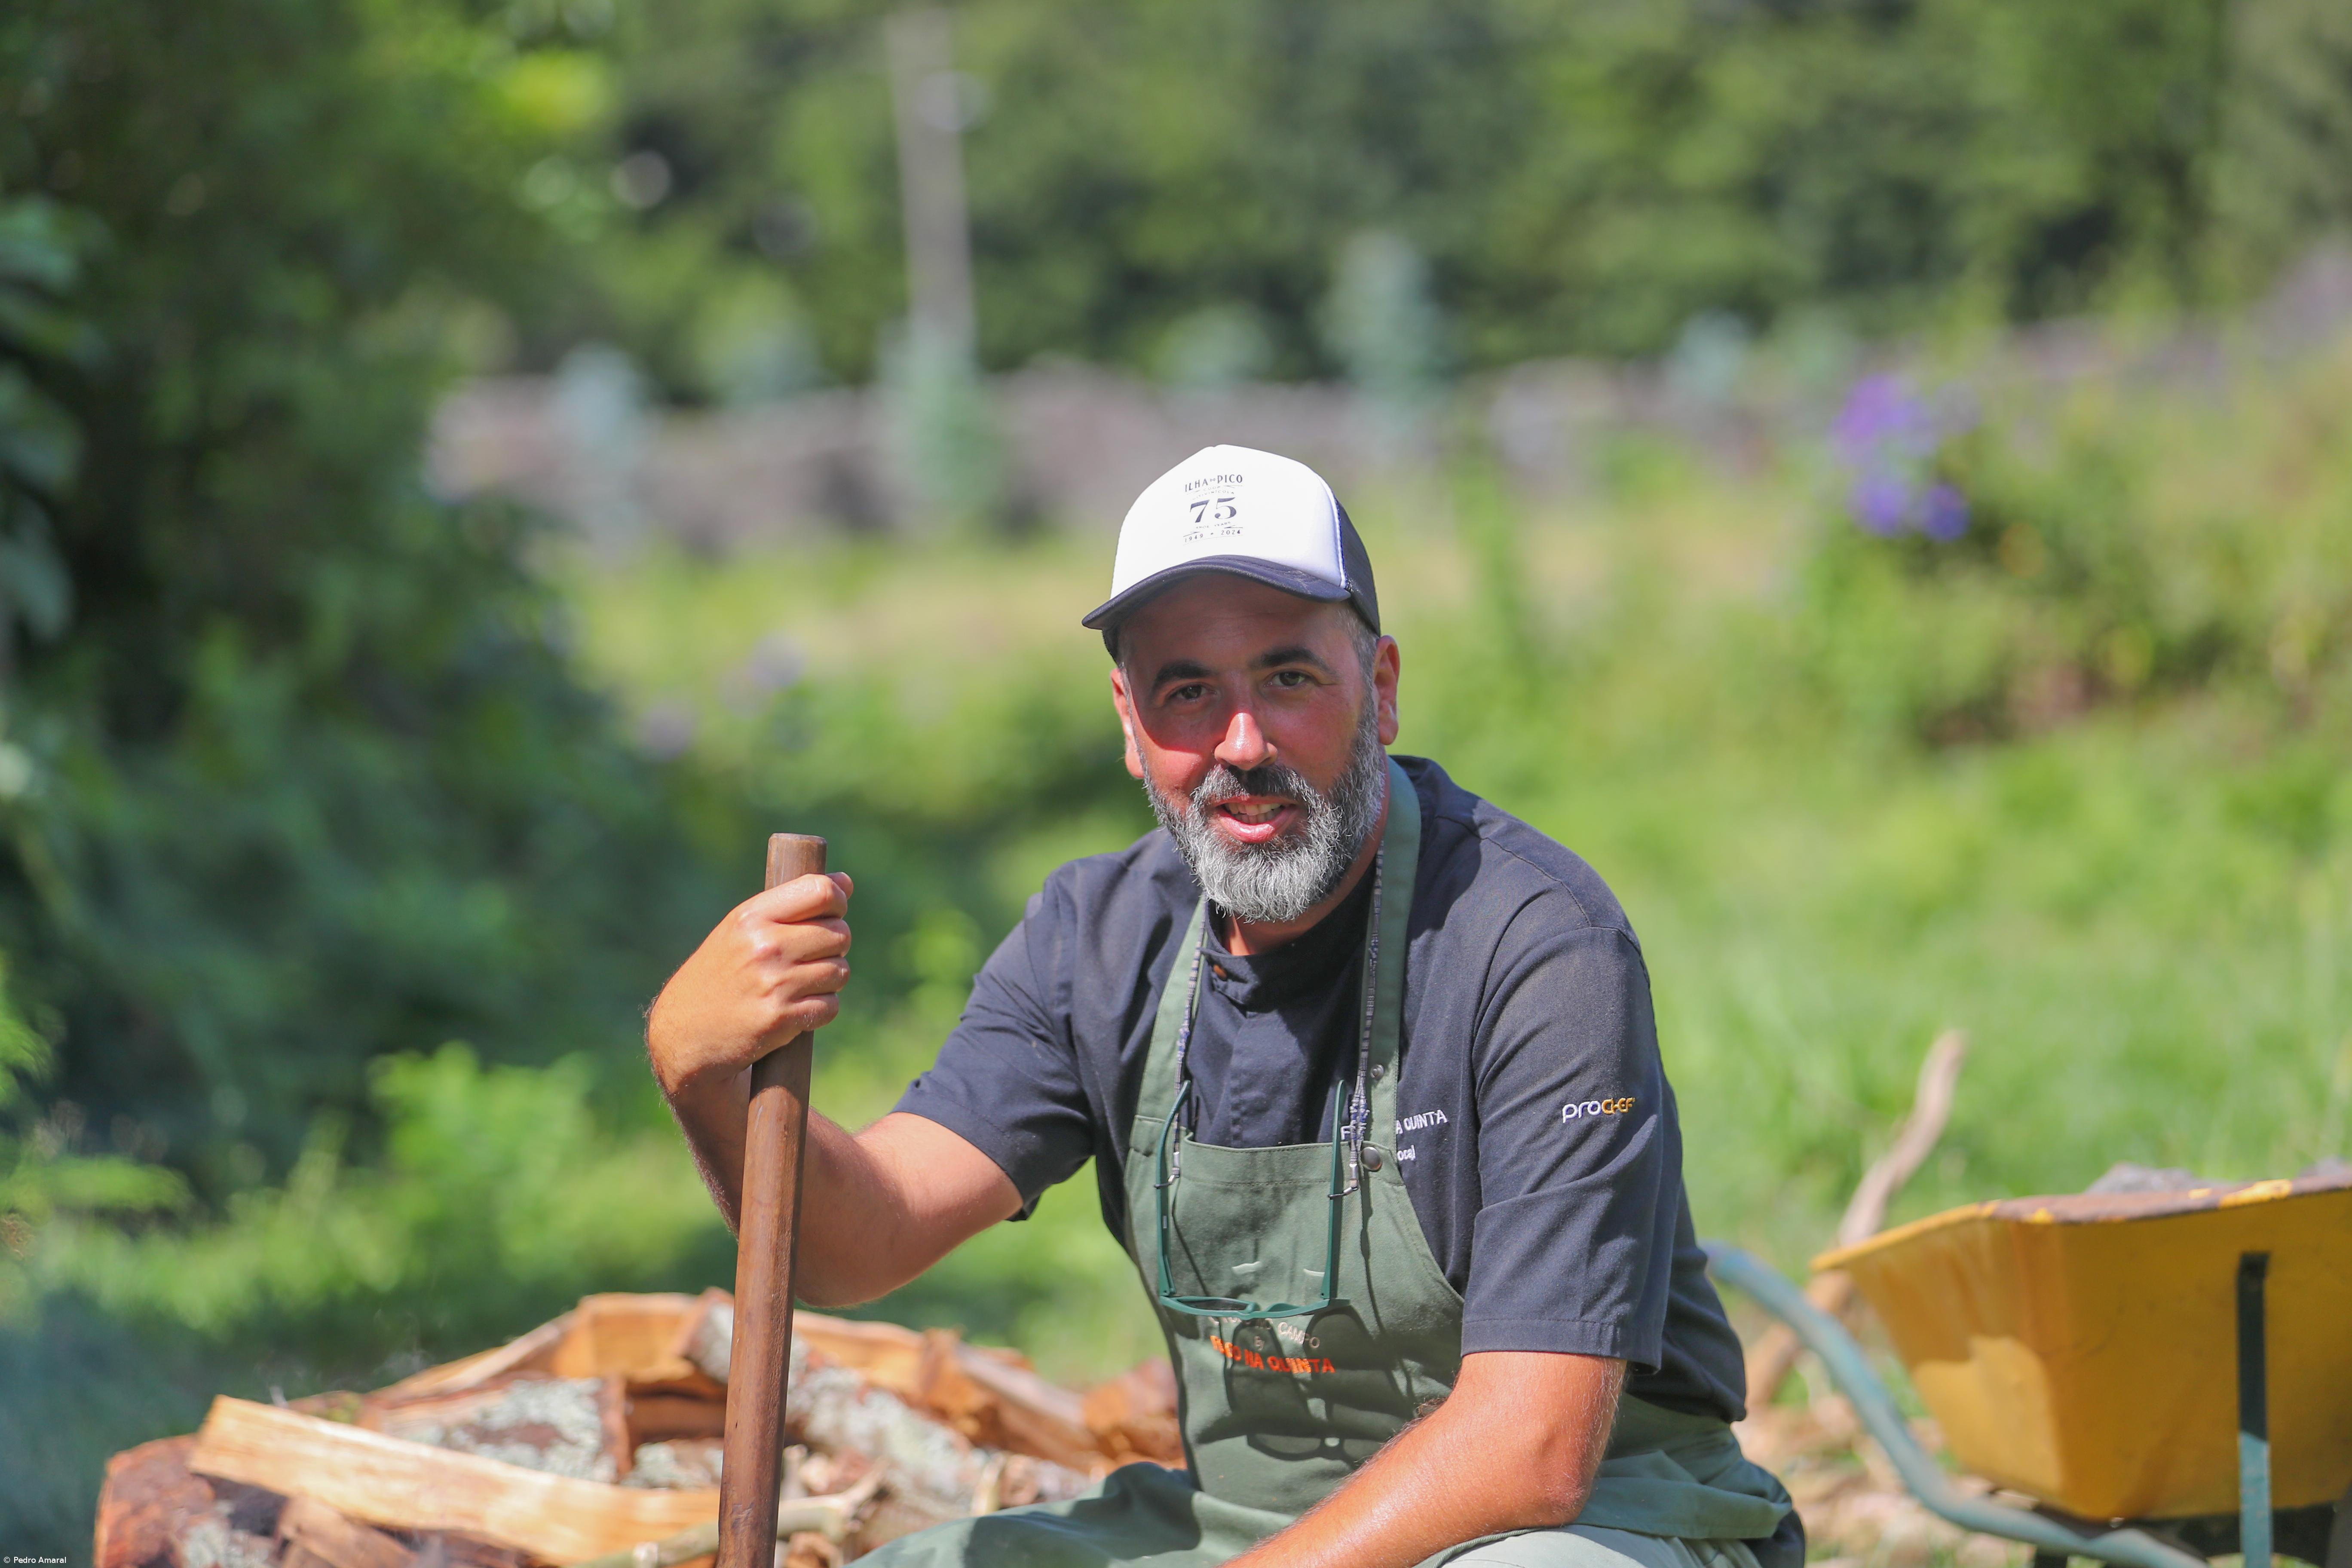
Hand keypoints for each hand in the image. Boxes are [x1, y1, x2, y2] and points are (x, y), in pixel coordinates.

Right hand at [646, 871, 854, 1096]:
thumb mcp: (741, 929)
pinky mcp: (781, 1019)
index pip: (821, 891)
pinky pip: (831, 1006)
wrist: (685, 1033)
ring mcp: (774, 984)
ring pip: (840, 971)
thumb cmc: (720, 975)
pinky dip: (821, 1009)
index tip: (831, 913)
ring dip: (829, 980)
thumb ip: (791, 904)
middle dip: (834, 946)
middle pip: (839, 933)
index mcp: (752, 917)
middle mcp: (764, 946)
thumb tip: (845, 882)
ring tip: (800, 984)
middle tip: (811, 957)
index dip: (837, 901)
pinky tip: (797, 1009)